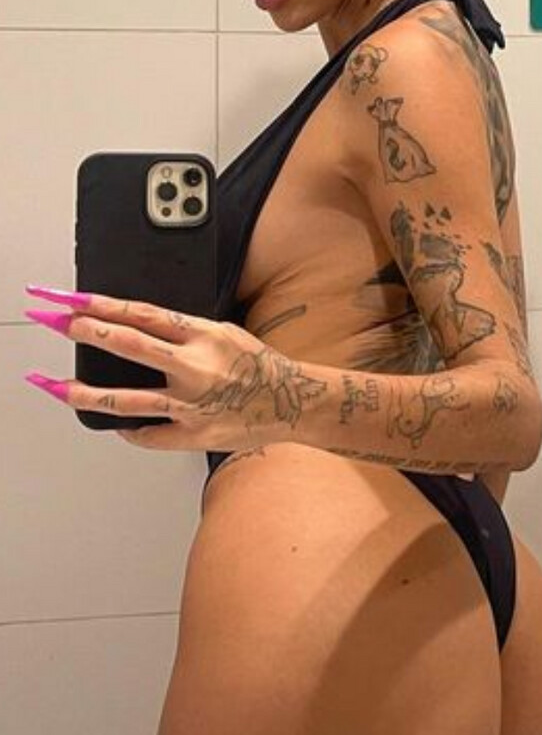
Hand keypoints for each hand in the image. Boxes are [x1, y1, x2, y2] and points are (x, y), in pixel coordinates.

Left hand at [23, 287, 293, 451]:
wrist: (294, 402)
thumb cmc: (260, 366)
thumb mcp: (225, 332)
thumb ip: (185, 331)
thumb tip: (141, 327)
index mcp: (202, 335)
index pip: (140, 314)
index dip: (102, 305)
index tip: (72, 299)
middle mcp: (193, 367)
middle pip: (127, 345)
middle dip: (85, 331)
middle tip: (55, 322)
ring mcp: (191, 404)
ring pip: (127, 400)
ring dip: (86, 392)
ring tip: (58, 387)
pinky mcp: (194, 435)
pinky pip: (149, 435)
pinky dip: (129, 430)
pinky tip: (114, 425)